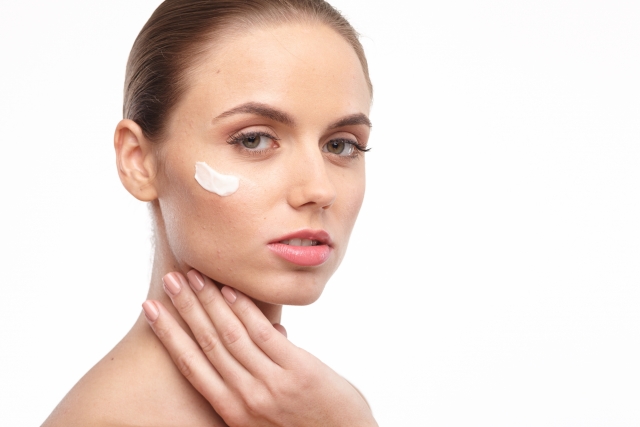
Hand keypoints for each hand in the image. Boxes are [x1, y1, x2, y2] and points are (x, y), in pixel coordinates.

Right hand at [142, 270, 377, 426]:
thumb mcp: (268, 414)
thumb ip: (256, 380)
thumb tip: (264, 336)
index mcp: (232, 410)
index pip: (191, 364)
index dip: (169, 334)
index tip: (152, 308)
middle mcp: (245, 398)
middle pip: (206, 344)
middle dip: (184, 309)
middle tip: (168, 279)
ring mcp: (271, 385)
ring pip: (230, 336)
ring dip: (209, 302)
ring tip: (192, 276)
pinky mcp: (298, 372)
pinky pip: (263, 336)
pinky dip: (245, 311)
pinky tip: (231, 290)